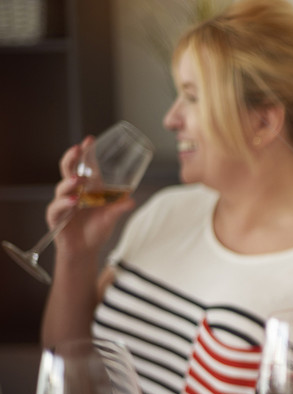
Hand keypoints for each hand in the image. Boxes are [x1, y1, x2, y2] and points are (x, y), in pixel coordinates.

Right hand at [48, 137, 134, 253]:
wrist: (85, 250)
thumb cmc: (97, 230)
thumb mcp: (111, 217)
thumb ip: (119, 208)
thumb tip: (131, 200)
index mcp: (88, 188)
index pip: (84, 166)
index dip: (85, 152)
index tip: (89, 139)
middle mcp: (74, 192)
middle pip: (68, 170)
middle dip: (71, 158)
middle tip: (77, 149)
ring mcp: (63, 203)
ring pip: (62, 187)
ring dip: (70, 182)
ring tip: (79, 180)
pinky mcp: (56, 217)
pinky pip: (56, 208)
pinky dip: (64, 204)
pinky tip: (72, 201)